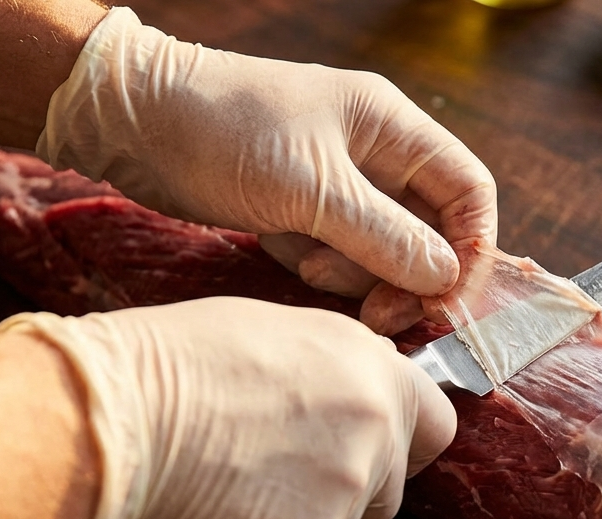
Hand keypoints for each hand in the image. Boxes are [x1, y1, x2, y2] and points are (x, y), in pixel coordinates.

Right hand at [0, 297, 456, 518]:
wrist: (110, 421)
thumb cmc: (171, 361)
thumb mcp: (273, 331)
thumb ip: (332, 369)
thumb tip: (347, 390)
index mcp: (373, 375)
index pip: (436, 425)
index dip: (403, 437)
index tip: (376, 441)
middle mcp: (372, 441)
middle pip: (387, 490)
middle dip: (346, 485)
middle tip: (275, 464)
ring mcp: (338, 509)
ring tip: (228, 482)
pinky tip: (211, 513)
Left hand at [37, 7, 496, 333]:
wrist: (131, 120)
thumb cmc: (223, 132)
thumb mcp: (312, 189)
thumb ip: (385, 237)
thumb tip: (444, 278)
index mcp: (392, 127)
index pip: (468, 192)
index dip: (470, 250)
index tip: (445, 301)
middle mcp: (374, 154)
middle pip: (428, 231)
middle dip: (409, 276)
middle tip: (380, 316)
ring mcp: (335, 183)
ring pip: (382, 251)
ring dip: (357, 274)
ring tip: (310, 265)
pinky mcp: (298, 208)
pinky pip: (335, 254)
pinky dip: (317, 266)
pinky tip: (281, 250)